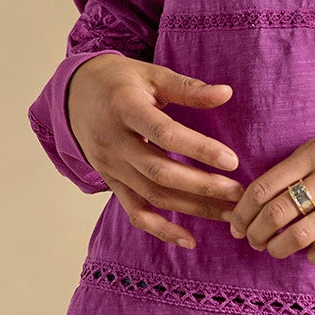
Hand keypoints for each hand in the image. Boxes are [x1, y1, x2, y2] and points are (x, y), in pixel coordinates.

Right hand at [66, 54, 242, 248]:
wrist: (76, 97)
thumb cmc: (120, 82)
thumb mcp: (151, 75)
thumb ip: (187, 88)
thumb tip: (226, 93)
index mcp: (125, 109)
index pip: (164, 134)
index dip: (199, 148)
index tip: (231, 160)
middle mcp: (114, 143)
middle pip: (160, 172)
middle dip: (202, 186)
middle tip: (238, 193)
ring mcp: (110, 168)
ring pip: (153, 196)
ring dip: (193, 208)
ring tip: (230, 213)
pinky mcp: (111, 184)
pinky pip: (135, 212)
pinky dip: (161, 230)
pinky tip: (190, 240)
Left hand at [227, 130, 314, 265]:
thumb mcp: (314, 153)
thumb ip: (284, 174)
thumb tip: (244, 209)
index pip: (264, 188)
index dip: (242, 212)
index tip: (236, 224)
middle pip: (277, 214)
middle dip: (255, 233)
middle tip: (252, 239)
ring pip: (300, 237)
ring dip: (277, 248)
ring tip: (273, 248)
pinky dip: (313, 258)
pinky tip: (310, 251)